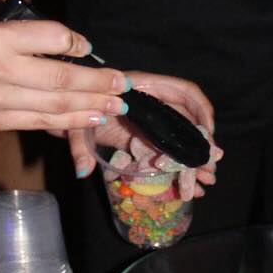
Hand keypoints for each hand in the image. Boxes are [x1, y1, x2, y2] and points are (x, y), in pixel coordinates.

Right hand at [0, 17, 128, 130]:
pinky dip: (67, 122)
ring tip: (115, 104)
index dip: (76, 43)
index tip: (90, 48)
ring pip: (54, 106)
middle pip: (60, 78)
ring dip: (90, 106)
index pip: (51, 38)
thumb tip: (74, 51)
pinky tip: (88, 117)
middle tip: (122, 84)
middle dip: (97, 83)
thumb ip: (30, 38)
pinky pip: (38, 122)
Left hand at [66, 71, 220, 188]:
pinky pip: (169, 150)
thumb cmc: (71, 109)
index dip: (200, 109)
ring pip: (182, 137)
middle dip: (201, 144)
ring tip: (206, 182)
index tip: (208, 132)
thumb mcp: (75, 125)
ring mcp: (152, 121)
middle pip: (188, 118)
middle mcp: (153, 102)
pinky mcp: (147, 139)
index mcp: (143, 88)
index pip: (183, 90)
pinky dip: (181, 166)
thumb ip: (79, 145)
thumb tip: (83, 171)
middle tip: (210, 170)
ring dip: (194, 159)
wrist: (63, 116)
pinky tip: (192, 184)